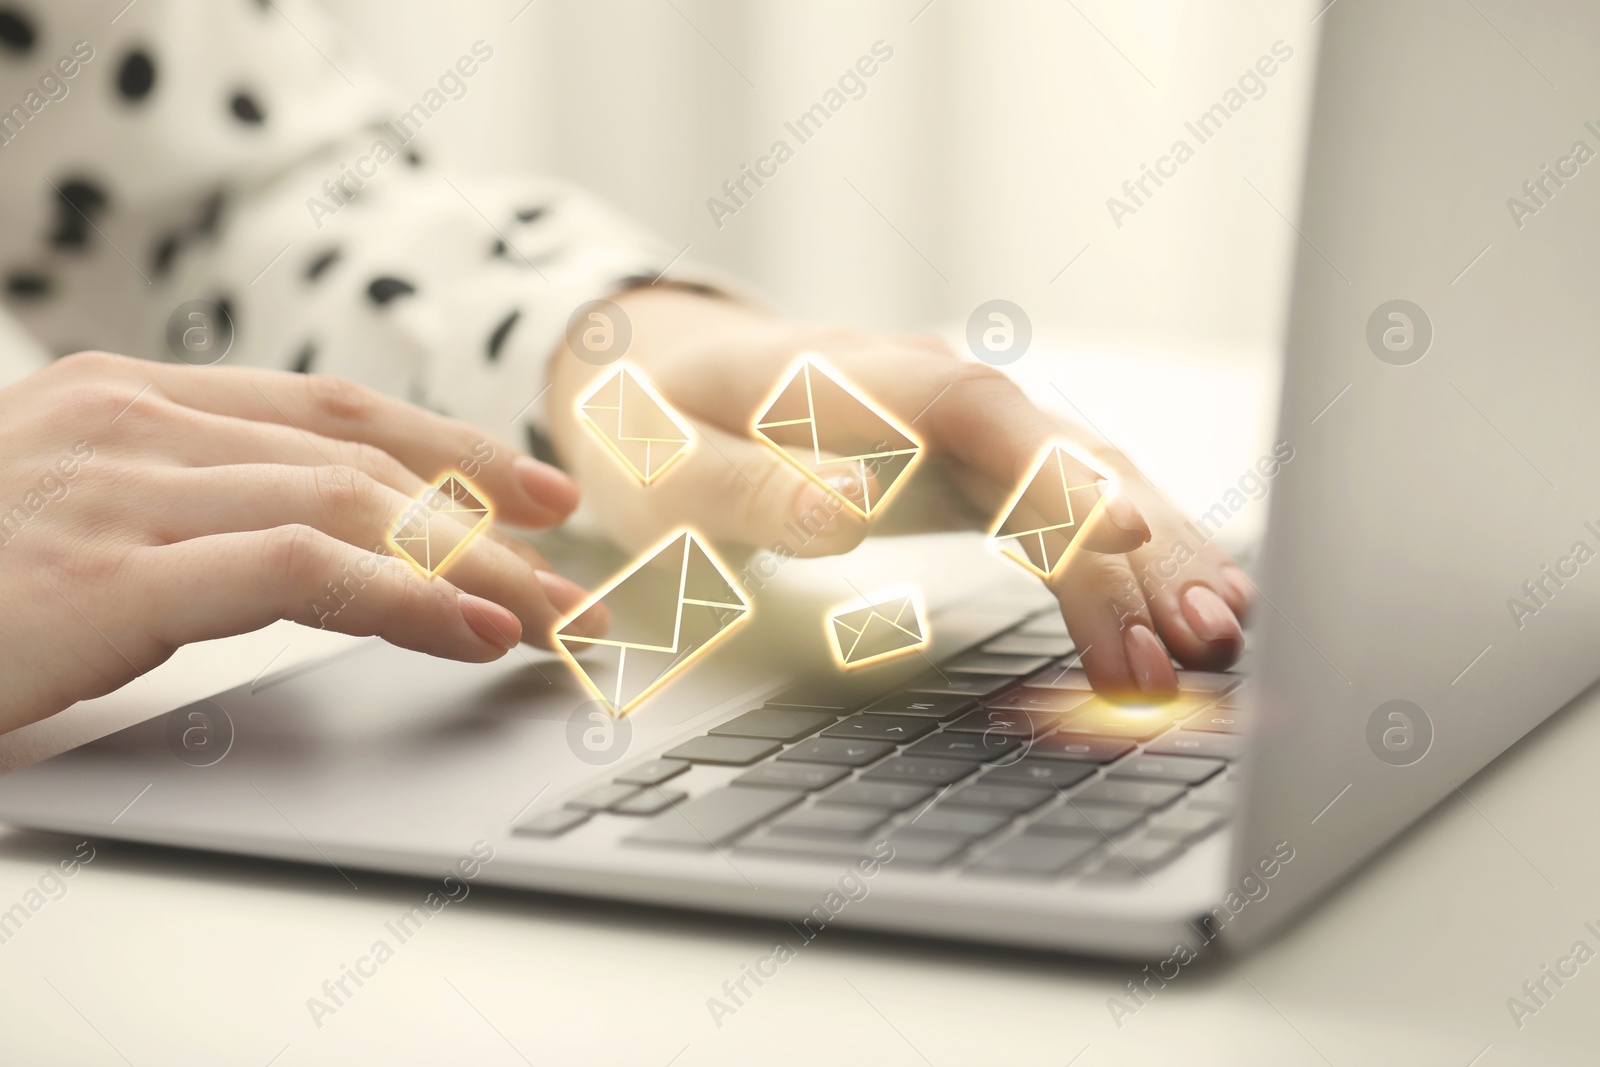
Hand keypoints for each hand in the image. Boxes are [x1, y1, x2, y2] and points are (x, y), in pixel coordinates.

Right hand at [0, 352, 605, 731]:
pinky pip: (302, 571)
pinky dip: (407, 597)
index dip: (447, 446)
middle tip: (574, 569)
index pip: (330, 409)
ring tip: (555, 617)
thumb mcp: (66, 519)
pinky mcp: (105, 570)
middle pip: (363, 455)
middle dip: (485, 516)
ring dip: (475, 566)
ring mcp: (116, 487)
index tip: (528, 490)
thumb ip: (178, 514)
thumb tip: (305, 549)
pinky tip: (477, 631)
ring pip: (353, 505)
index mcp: (124, 399)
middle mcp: (130, 421)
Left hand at [544, 288, 1250, 699]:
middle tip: (1204, 634)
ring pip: (1084, 480)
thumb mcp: (661, 464)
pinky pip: (1065, 512)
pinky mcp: (975, 467)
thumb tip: (846, 510)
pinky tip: (1162, 625)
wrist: (660, 371)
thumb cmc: (653, 423)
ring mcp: (962, 427)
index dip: (1050, 468)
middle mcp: (929, 390)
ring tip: (1212, 643)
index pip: (974, 411)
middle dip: (1141, 537)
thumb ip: (746, 487)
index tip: (1121, 530)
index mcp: (851, 378)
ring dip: (1150, 558)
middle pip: (1060, 448)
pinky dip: (1116, 569)